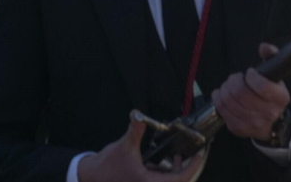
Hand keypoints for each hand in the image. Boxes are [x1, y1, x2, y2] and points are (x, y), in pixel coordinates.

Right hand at [78, 115, 205, 181]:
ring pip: (169, 181)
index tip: (199, 155)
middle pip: (177, 181)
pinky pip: (161, 179)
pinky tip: (165, 160)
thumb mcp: (124, 147)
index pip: (179, 179)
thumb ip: (136, 131)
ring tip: (178, 156)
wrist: (91, 177)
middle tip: (194, 154)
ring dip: (176, 170)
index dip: (192, 167)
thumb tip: (140, 115)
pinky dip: (166, 171)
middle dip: (187, 168)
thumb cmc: (108, 167)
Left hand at [212, 43, 290, 142]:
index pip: (262, 87)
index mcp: (281, 98)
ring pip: (229, 100)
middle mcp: (269, 113)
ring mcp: (253, 123)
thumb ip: (271, 56)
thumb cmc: (268, 93)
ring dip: (225, 88)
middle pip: (241, 93)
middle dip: (234, 80)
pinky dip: (218, 97)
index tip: (250, 73)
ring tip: (230, 86)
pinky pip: (221, 108)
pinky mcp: (238, 128)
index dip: (252, 76)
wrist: (269, 122)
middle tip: (236, 78)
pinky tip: (223, 94)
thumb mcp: (274, 74)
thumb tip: (263, 47)